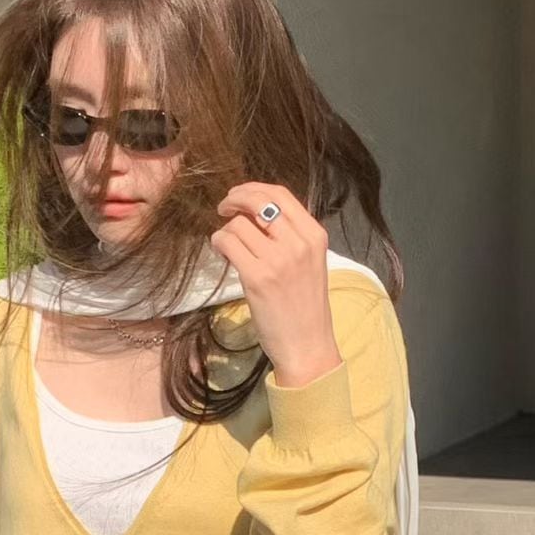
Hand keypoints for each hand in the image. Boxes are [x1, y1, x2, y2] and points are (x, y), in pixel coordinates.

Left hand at [211, 183, 340, 387]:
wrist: (307, 346)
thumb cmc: (306, 308)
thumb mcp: (310, 263)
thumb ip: (290, 236)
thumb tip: (254, 213)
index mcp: (315, 235)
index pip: (281, 194)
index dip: (254, 188)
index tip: (239, 196)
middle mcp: (299, 243)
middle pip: (258, 200)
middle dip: (235, 198)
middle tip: (224, 208)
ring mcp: (278, 260)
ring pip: (239, 224)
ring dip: (226, 230)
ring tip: (227, 245)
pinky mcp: (258, 278)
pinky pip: (228, 243)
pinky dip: (219, 243)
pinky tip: (223, 253)